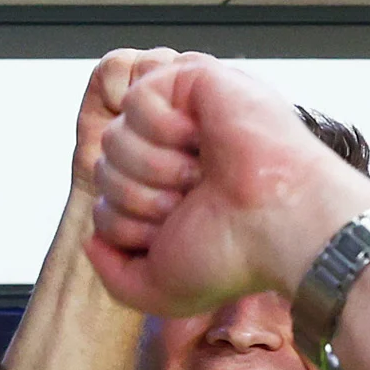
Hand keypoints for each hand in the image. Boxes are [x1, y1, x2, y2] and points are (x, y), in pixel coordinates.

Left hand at [81, 58, 369, 318]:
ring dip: (154, 167)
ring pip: (115, 136)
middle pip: (104, 168)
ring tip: (200, 172)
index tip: (177, 230)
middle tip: (191, 199)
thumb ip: (114, 276)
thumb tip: (90, 242)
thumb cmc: (234, 255)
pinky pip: (138, 99)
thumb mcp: (161, 289)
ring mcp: (185, 114)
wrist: (280, 223)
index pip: (105, 200)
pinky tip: (200, 139)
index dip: (127, 226)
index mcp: (167, 192)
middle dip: (137, 197)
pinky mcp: (195, 80)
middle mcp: (174, 152)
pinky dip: (163, 128)